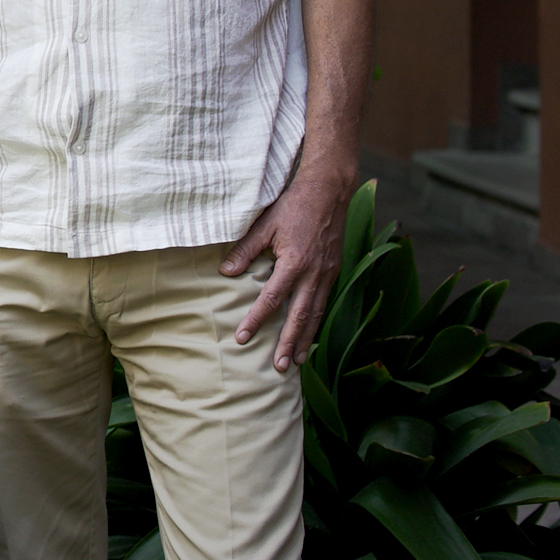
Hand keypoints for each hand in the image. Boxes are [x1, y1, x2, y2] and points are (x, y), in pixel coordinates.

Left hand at [221, 169, 352, 371]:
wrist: (329, 192)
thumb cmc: (293, 206)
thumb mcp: (264, 226)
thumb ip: (245, 251)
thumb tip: (225, 273)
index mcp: (295, 263)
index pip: (271, 300)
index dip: (256, 320)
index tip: (243, 338)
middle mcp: (314, 274)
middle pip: (300, 316)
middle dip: (289, 343)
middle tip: (280, 367)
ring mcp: (327, 274)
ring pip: (316, 314)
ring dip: (306, 339)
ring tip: (297, 361)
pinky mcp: (334, 271)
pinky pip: (324, 302)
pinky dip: (316, 322)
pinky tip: (310, 333)